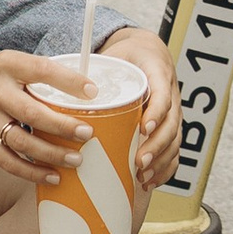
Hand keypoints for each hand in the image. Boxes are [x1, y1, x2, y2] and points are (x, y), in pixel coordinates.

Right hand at [0, 47, 95, 186]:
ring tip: (76, 159)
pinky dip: (32, 172)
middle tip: (87, 134)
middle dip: (62, 126)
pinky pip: (8, 161)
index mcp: (7, 65)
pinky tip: (53, 176)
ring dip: (51, 154)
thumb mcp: (11, 64)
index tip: (92, 92)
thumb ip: (39, 76)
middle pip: (31, 112)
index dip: (68, 81)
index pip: (40, 69)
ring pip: (21, 141)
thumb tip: (86, 93)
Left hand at [98, 29, 182, 195]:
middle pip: (171, 125)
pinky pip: (174, 151)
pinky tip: (150, 180)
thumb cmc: (128, 57)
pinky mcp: (170, 127)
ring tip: (141, 175)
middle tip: (138, 161)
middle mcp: (170, 95)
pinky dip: (164, 168)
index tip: (144, 128)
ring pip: (174, 141)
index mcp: (158, 74)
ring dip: (160, 161)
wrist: (148, 53)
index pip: (163, 95)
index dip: (156, 113)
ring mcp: (173, 113)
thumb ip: (93, 70)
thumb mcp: (114, 55)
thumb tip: (58, 85)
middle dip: (156, 146)